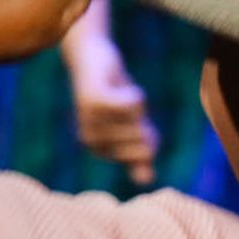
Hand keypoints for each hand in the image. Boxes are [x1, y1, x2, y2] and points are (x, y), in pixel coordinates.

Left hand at [68, 40, 160, 186]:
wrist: (91, 57)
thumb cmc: (114, 94)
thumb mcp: (130, 126)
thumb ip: (138, 154)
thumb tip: (146, 182)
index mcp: (98, 149)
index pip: (146, 152)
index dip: (149, 133)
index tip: (128, 118)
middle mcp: (90, 140)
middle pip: (144, 139)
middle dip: (143, 119)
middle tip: (122, 102)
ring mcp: (90, 120)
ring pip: (138, 119)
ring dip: (137, 102)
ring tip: (117, 92)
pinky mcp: (95, 100)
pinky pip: (132, 103)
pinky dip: (134, 93)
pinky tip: (119, 85)